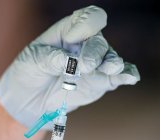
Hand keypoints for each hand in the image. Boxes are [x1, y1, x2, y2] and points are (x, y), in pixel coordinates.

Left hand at [0, 5, 139, 128]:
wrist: (28, 99)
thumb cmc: (29, 71)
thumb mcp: (33, 59)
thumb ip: (52, 58)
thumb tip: (72, 62)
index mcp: (68, 31)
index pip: (87, 18)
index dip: (85, 25)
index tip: (71, 38)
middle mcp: (85, 45)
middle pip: (98, 41)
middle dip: (93, 53)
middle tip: (83, 66)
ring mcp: (94, 64)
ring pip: (110, 58)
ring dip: (112, 63)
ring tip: (110, 69)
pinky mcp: (99, 83)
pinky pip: (116, 77)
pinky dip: (126, 75)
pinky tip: (131, 77)